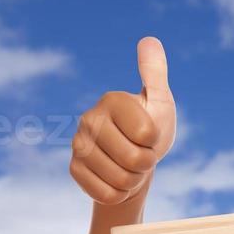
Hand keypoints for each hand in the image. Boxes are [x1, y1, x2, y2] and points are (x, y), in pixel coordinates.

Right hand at [69, 36, 176, 204]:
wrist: (134, 161)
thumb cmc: (152, 127)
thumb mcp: (160, 101)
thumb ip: (154, 73)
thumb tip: (149, 39)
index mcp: (112, 100)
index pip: (147, 134)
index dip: (156, 141)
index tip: (150, 135)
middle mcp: (89, 119)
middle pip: (136, 159)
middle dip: (147, 163)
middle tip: (142, 153)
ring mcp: (78, 145)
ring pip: (122, 180)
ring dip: (134, 179)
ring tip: (130, 165)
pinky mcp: (74, 169)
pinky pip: (106, 194)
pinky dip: (119, 193)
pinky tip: (115, 178)